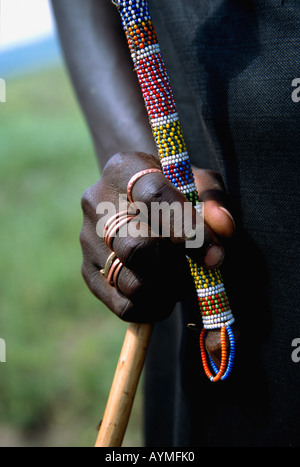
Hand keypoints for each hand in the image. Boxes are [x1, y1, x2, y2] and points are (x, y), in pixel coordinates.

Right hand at [80, 152, 234, 322]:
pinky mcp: (88, 271)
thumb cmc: (173, 190)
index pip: (153, 198)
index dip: (186, 228)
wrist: (135, 198)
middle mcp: (97, 202)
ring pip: (131, 282)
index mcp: (124, 168)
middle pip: (137, 247)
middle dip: (176, 265)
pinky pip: (123, 304)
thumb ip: (213, 200)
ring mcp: (87, 239)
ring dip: (167, 288)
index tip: (213, 251)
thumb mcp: (197, 182)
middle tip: (195, 266)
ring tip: (180, 276)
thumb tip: (225, 229)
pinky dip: (152, 306)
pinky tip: (165, 292)